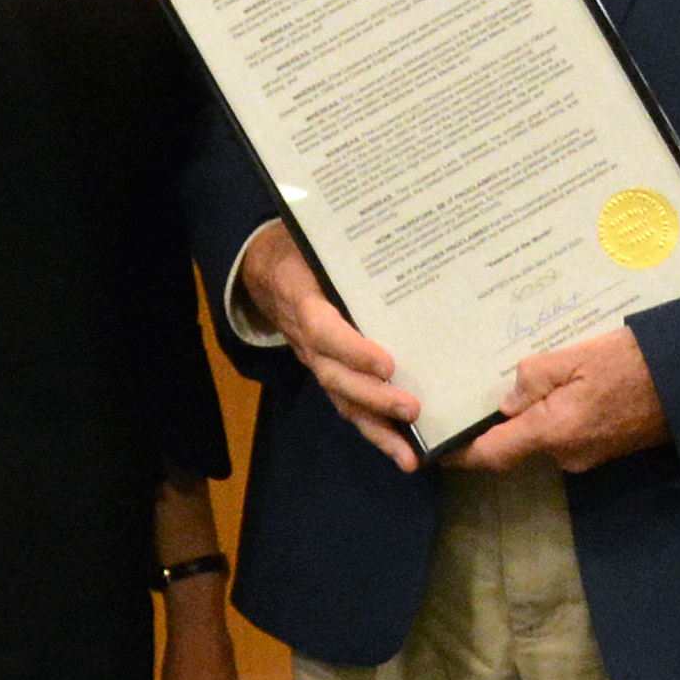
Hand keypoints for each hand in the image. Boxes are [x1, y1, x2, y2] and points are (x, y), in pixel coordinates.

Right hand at [237, 224, 423, 469]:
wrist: (266, 268)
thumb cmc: (302, 247)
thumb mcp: (313, 238)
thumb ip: (344, 242)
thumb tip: (398, 224)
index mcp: (302, 298)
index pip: (323, 329)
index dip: (352, 349)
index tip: (387, 363)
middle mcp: (306, 339)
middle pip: (335, 376)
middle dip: (373, 397)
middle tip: (413, 409)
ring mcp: (316, 361)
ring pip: (342, 400)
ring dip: (377, 429)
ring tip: (410, 455)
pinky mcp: (329, 374)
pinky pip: (348, 407)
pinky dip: (376, 433)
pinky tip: (405, 454)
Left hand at [458, 322, 668, 473]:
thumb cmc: (635, 363)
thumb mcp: (578, 356)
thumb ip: (535, 379)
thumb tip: (507, 403)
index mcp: (553, 431)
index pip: (493, 454)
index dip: (462, 455)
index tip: (438, 451)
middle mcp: (566, 454)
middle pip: (520, 441)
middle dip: (511, 416)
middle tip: (504, 378)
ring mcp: (588, 456)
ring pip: (547, 435)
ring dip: (542, 412)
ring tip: (551, 373)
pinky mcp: (605, 450)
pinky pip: (570, 434)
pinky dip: (563, 414)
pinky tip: (576, 385)